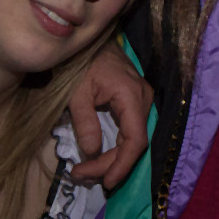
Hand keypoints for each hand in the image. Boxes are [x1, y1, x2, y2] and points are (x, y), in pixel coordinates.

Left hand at [67, 43, 151, 191]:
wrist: (84, 37)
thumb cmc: (78, 62)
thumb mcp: (75, 93)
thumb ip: (85, 122)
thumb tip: (92, 152)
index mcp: (131, 95)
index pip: (135, 140)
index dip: (122, 165)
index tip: (106, 182)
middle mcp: (143, 98)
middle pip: (134, 142)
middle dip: (110, 164)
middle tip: (83, 175)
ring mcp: (140, 98)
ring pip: (132, 137)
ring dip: (112, 157)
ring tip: (87, 170)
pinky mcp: (133, 99)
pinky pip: (129, 128)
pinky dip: (114, 145)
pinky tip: (98, 155)